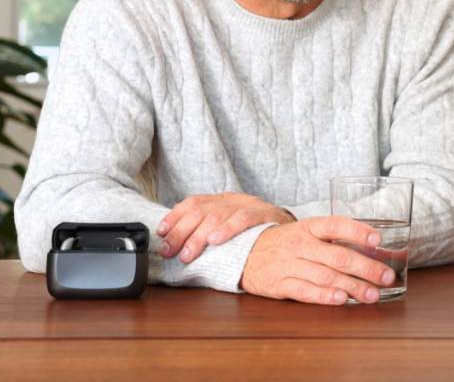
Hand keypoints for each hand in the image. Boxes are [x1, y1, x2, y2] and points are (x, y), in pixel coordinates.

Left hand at [156, 192, 296, 263]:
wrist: (293, 229)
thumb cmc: (256, 232)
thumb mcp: (230, 226)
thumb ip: (208, 230)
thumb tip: (176, 244)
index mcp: (221, 200)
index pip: (192, 203)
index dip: (174, 217)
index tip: (160, 232)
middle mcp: (232, 199)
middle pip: (199, 211)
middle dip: (180, 232)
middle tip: (169, 251)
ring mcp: (248, 204)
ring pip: (217, 216)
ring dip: (198, 237)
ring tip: (188, 254)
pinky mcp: (264, 213)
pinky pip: (243, 218)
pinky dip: (227, 229)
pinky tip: (216, 240)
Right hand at [242, 216, 395, 304]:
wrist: (246, 253)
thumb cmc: (286, 243)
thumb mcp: (307, 233)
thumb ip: (336, 240)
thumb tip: (374, 251)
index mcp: (309, 227)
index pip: (336, 225)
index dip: (358, 232)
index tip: (378, 241)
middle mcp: (300, 244)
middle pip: (338, 256)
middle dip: (367, 268)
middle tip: (386, 277)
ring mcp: (289, 264)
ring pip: (326, 276)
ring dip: (353, 287)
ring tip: (372, 294)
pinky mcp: (280, 284)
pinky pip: (306, 291)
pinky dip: (325, 297)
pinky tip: (342, 300)